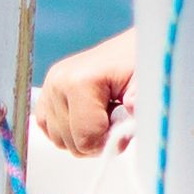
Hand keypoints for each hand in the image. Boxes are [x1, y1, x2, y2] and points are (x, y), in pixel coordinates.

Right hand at [35, 37, 133, 158]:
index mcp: (80, 82)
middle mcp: (58, 83)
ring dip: (84, 137)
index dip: (109, 143)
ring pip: (60, 140)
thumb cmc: (137, 63)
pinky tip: (88, 118)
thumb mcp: (146, 82)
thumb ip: (140, 101)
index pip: (85, 139)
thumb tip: (132, 112)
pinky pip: (49, 129)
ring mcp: (50, 87)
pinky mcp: (47, 93)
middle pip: (71, 143)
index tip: (125, 130)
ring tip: (103, 117)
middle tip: (116, 122)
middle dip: (98, 141)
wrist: (128, 49)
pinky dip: (69, 131)